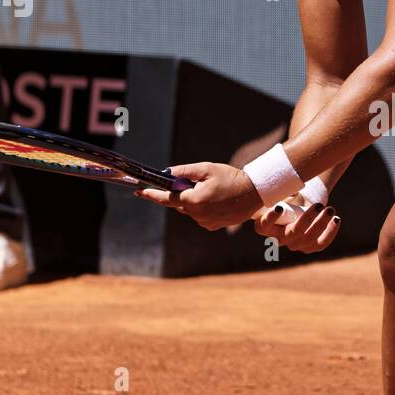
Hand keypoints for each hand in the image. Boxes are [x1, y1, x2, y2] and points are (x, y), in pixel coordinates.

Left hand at [136, 161, 262, 230]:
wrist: (254, 193)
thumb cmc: (230, 178)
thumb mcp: (206, 169)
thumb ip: (184, 172)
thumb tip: (167, 173)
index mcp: (193, 200)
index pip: (166, 198)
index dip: (151, 194)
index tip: (139, 192)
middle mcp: (197, 214)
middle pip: (180, 203)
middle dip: (183, 193)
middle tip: (198, 182)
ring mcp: (205, 222)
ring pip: (190, 210)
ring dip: (194, 200)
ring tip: (213, 190)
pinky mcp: (213, 226)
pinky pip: (200, 216)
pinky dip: (203, 208)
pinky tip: (217, 200)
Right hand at [251, 196, 341, 253]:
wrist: (300, 204)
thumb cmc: (287, 196)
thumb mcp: (281, 192)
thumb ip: (281, 189)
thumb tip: (291, 189)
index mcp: (265, 225)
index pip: (264, 225)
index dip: (270, 218)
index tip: (279, 207)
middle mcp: (278, 239)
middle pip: (292, 233)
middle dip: (307, 219)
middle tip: (318, 205)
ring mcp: (294, 245)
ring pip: (308, 239)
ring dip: (321, 224)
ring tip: (330, 209)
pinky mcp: (309, 247)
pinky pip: (320, 244)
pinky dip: (330, 233)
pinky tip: (336, 219)